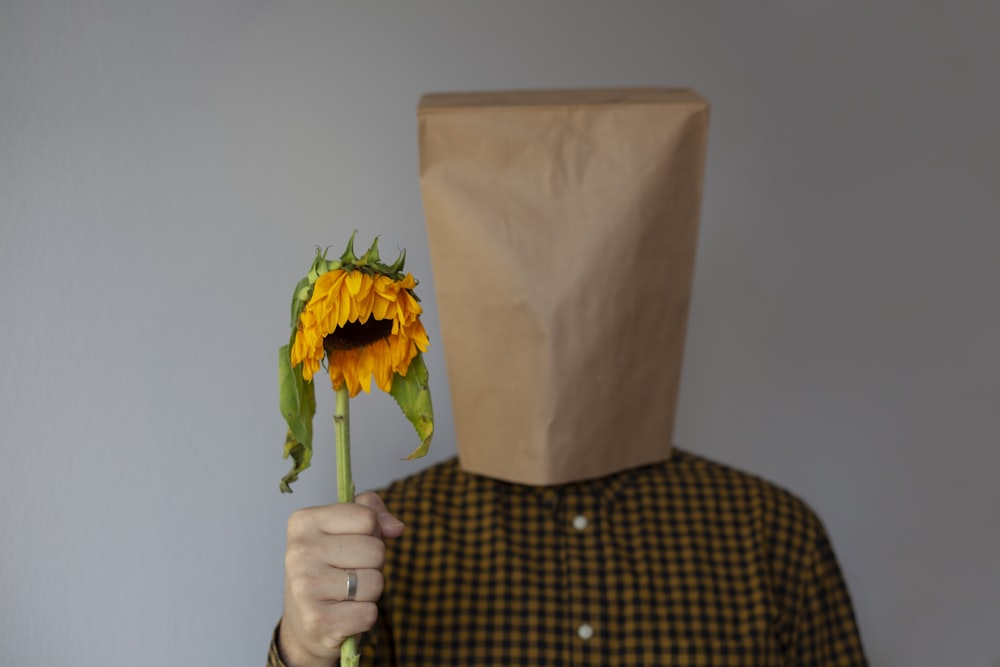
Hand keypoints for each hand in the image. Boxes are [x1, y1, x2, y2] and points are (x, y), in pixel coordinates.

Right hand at [278, 492, 403, 666]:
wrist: (303, 621)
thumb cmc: (330, 567)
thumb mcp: (345, 528)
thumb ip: (372, 511)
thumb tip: (396, 527)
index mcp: (304, 521)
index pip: (367, 518)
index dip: (371, 534)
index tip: (351, 545)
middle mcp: (299, 551)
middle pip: (375, 550)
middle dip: (373, 564)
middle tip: (349, 573)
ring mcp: (305, 587)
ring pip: (375, 582)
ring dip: (369, 591)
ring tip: (346, 593)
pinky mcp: (316, 620)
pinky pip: (369, 613)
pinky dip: (364, 616)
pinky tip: (343, 614)